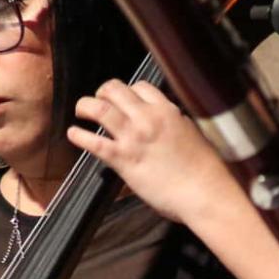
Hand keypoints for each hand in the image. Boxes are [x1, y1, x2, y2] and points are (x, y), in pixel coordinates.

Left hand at [67, 80, 237, 228]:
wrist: (205, 192)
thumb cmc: (204, 169)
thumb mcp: (192, 134)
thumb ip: (175, 125)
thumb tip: (167, 123)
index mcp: (167, 111)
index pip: (140, 86)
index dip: (128, 90)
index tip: (123, 98)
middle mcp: (148, 118)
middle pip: (115, 90)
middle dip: (102, 92)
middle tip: (97, 100)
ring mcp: (134, 137)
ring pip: (100, 109)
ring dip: (85, 106)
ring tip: (81, 111)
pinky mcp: (124, 159)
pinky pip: (94, 143)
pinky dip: (79, 136)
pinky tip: (73, 134)